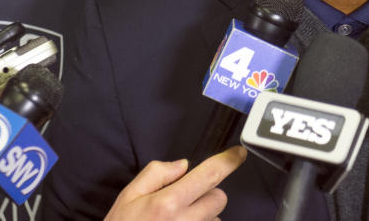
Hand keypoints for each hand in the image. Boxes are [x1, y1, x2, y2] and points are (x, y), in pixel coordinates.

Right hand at [104, 146, 247, 220]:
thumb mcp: (129, 196)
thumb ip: (156, 174)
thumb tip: (183, 165)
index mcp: (169, 203)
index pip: (209, 175)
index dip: (228, 162)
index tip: (239, 153)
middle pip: (219, 197)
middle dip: (206, 193)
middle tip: (184, 198)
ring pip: (215, 217)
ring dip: (203, 215)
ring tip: (176, 220)